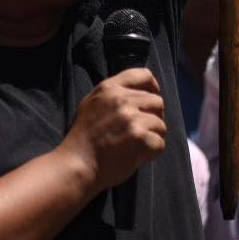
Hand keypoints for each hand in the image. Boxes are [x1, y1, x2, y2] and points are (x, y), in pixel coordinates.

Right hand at [61, 69, 166, 192]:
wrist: (77, 164)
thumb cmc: (84, 137)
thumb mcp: (91, 104)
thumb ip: (113, 94)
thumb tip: (138, 93)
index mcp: (110, 88)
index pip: (144, 75)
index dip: (153, 87)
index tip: (151, 100)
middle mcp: (122, 99)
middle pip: (157, 102)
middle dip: (153, 117)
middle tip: (141, 131)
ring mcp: (132, 118)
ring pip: (161, 124)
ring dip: (153, 137)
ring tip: (136, 146)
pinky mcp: (140, 138)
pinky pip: (160, 143)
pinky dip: (151, 153)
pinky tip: (137, 156)